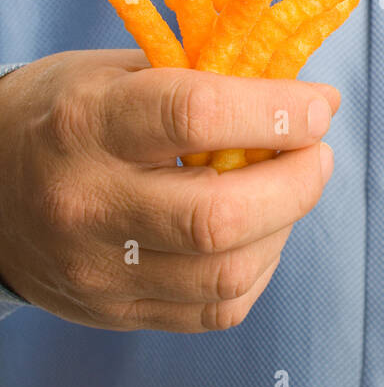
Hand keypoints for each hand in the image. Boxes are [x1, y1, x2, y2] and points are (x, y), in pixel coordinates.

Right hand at [0, 49, 338, 330]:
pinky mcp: (114, 312)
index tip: (318, 105)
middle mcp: (88, 202)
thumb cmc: (62, 115)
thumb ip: (205, 80)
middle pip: (219, 215)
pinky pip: (215, 310)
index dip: (275, 111)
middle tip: (316, 153)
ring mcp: (98, 269)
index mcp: (87, 122)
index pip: (196, 116)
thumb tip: (304, 95)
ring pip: (226, 272)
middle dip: (296, 183)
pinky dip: (257, 269)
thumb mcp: (115, 73)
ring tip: (288, 191)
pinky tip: (256, 234)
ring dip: (284, 227)